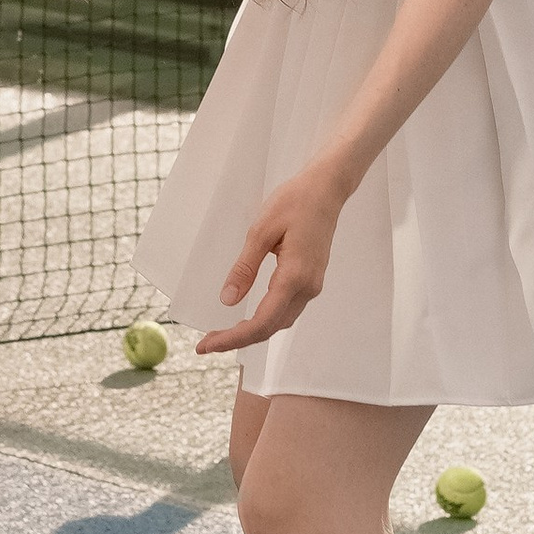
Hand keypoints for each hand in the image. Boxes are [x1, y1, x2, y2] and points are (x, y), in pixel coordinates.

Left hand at [193, 156, 351, 354]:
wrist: (326, 189)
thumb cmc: (294, 202)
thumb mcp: (261, 230)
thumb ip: (245, 268)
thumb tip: (227, 300)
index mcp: (295, 276)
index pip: (262, 321)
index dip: (234, 338)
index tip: (207, 344)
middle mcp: (307, 288)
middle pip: (271, 327)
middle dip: (238, 339)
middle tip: (206, 342)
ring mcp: (312, 285)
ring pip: (281, 321)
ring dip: (253, 332)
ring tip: (222, 333)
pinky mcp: (311, 279)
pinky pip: (287, 309)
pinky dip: (266, 320)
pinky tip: (248, 317)